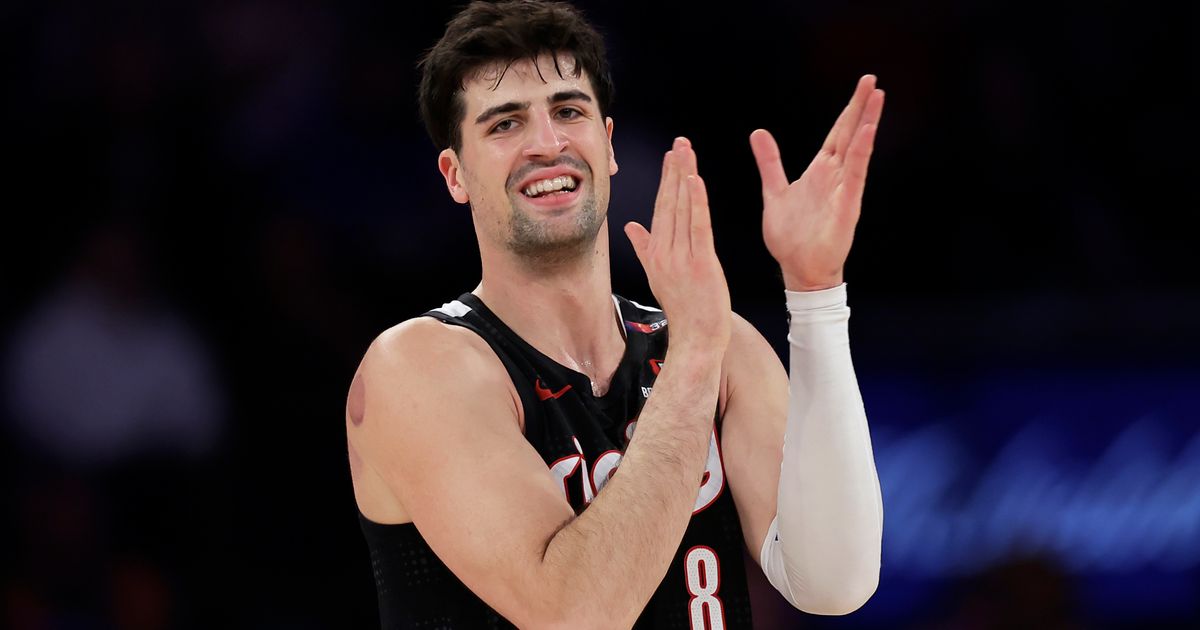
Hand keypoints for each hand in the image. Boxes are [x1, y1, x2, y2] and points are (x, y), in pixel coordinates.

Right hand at [625, 137, 730, 354]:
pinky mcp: (701, 264)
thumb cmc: (683, 308)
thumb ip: (645, 248)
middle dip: (674, 171)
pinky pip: (698, 227)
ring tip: (686, 152)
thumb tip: (631, 226)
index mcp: (655, 253)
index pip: (661, 209)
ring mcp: (681, 258)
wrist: (697, 338)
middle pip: (669, 204)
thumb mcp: (659, 274)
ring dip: (684, 178)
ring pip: (682, 210)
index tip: (671, 157)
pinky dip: (696, 203)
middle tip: (679, 143)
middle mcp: (664, 252)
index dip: (666, 181)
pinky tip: (695, 181)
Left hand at [751, 75, 884, 290]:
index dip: (848, 109)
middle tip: (872, 80)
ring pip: (857, 149)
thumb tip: (758, 133)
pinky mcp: (847, 207)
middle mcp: (835, 176)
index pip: (837, 133)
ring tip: (877, 97)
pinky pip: (856, 176)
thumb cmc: (791, 236)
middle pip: (850, 134)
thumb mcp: (774, 191)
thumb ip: (770, 162)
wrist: (797, 269)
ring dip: (867, 123)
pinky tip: (867, 133)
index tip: (863, 85)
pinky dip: (861, 153)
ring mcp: (844, 190)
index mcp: (820, 171)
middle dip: (860, 107)